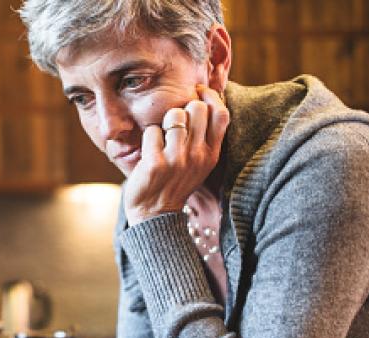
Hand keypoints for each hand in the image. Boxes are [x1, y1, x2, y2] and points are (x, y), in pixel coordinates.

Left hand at [123, 85, 229, 225]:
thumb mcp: (199, 163)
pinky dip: (147, 137)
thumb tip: (203, 100)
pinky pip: (151, 131)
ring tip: (160, 139)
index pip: (221, 113)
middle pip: (197, 108)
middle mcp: (198, 156)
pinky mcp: (156, 164)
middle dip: (182, 109)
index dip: (209, 96)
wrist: (154, 214)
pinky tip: (149, 152)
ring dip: (163, 122)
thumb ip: (204, 137)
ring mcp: (177, 160)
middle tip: (172, 123)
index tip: (197, 93)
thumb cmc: (174, 182)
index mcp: (211, 154)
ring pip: (173, 115)